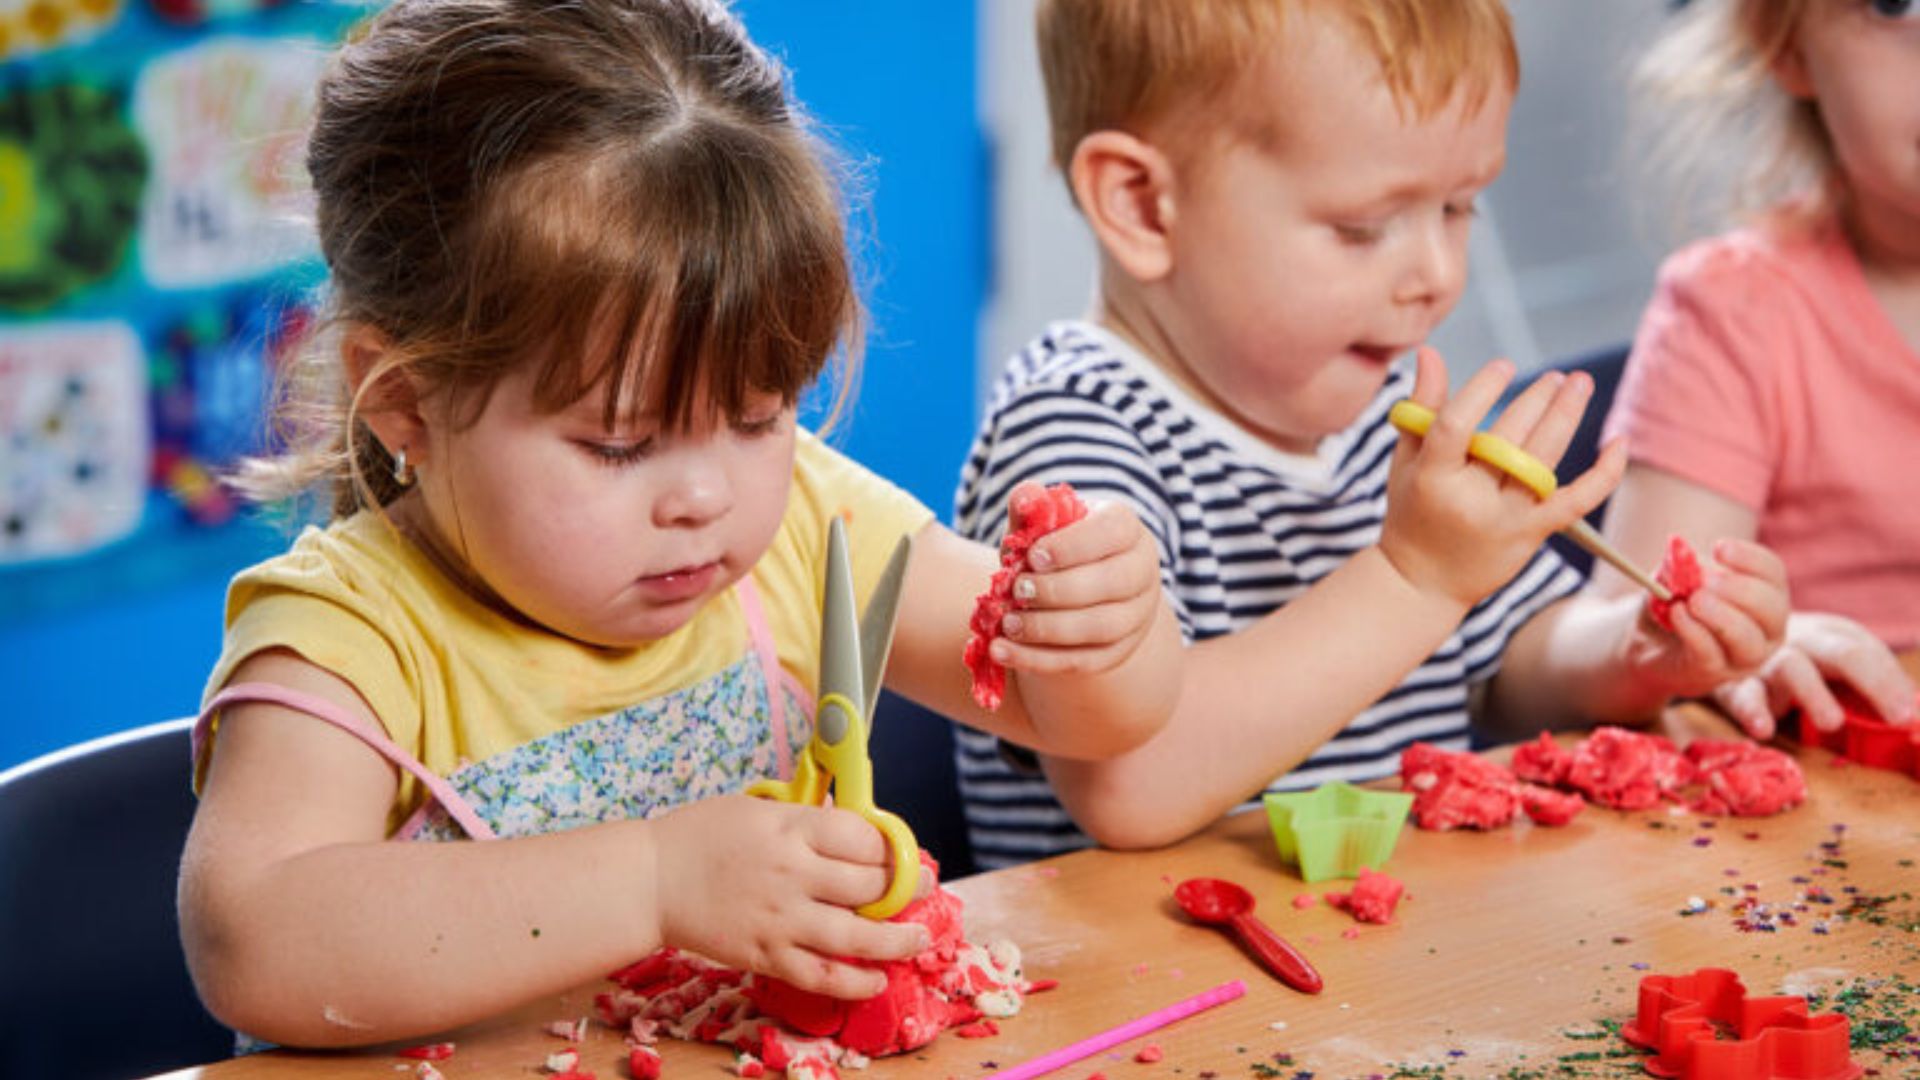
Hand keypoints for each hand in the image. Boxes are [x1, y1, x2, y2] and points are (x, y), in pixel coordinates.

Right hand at [650, 795, 929, 998]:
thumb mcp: (757, 809)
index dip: (891, 848)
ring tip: (918, 939)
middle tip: (921, 889)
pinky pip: (820, 975)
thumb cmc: (700, 835)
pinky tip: (875, 979)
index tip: (900, 854)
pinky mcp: (765, 954)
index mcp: (790, 829)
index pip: (863, 838)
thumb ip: (805, 822)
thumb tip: (853, 832)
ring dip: (897, 941)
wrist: (649, 879)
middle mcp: (792, 874)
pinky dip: (855, 982)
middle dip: (905, 889)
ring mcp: (780, 919)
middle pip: (869, 886)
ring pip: (856, 937)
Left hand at [989, 498, 1163, 677]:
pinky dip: (1039, 659)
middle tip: (1017, 590)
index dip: (1073, 545)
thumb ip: (1031, 511)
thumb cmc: (1054, 549)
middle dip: (1059, 590)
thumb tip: (1024, 495)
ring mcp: (1136, 617)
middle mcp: (1142, 572)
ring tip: (1008, 624)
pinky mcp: (1117, 652)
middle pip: (1113, 583)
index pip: (1114, 532)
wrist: (1071, 590)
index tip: (1033, 556)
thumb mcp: (1041, 526)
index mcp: (1127, 530)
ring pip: (1101, 628)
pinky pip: (1083, 661)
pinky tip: (1002, 651)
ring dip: (1049, 628)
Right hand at [1379, 348, 1623, 606]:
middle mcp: (1468, 499)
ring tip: (1578, 385)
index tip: (1504, 366)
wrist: (1423, 584)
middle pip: (1508, 439)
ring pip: (1543, 460)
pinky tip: (1618, 442)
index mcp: (1431, 478)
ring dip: (1566, 416)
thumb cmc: (1412, 512)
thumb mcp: (1407, 460)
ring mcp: (1503, 519)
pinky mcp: (1532, 534)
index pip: (1456, 426)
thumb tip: (1431, 351)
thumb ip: (1421, 408)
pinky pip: (1576, 500)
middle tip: (1557, 376)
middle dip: (1537, 399)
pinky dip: (1604, 473)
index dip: (1482, 391)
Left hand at [1623, 539, 1789, 707]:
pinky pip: (1712, 654)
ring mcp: (1744, 656)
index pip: (1773, 573)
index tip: (1719, 548)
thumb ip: (1680, 565)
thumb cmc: (1674, 602)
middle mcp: (1766, 628)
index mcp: (1765, 594)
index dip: (1750, 559)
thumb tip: (1682, 553)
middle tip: (1707, 580)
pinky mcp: (1715, 673)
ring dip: (1721, 617)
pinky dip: (1694, 632)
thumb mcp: (1672, 577)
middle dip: (1741, 590)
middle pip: (1772, 608)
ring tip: (1693, 600)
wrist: (1648, 643)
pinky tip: (1677, 614)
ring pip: (1748, 640)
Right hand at [1710, 612, 1916, 738]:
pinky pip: (1744, 696)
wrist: (1727, 635)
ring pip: (1793, 669)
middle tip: (1899, 716)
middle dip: (1875, 683)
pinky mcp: (1736, 685)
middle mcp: (1806, 643)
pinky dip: (1753, 712)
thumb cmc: (1800, 661)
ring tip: (1832, 723)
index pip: (1875, 655)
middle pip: (1844, 653)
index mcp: (1836, 636)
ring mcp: (1769, 662)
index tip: (1914, 716)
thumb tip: (1919, 718)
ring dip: (1815, 694)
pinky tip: (1764, 729)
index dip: (1896, 684)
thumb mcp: (1838, 663)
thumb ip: (1880, 686)